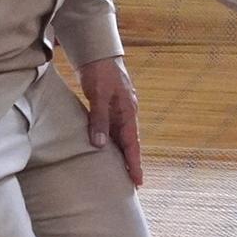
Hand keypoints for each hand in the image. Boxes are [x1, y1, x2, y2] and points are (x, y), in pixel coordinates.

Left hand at [78, 56, 143, 186]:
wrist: (97, 53)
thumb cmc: (100, 71)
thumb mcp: (99, 95)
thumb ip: (100, 118)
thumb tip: (100, 144)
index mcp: (128, 112)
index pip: (132, 144)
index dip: (135, 163)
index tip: (138, 182)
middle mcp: (126, 114)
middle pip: (129, 143)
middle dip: (131, 162)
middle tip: (131, 184)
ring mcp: (118, 110)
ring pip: (120, 137)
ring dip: (120, 153)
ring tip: (119, 172)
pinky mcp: (109, 107)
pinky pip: (112, 129)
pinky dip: (110, 142)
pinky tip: (105, 149)